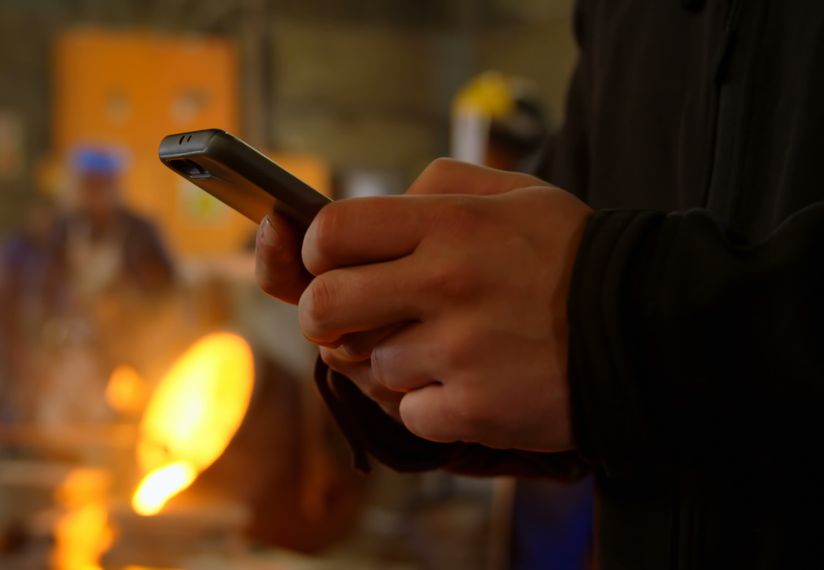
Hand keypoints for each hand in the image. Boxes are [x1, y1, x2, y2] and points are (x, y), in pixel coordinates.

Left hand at [256, 159, 591, 450]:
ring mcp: (458, 350)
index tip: (328, 262)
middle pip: (322, 305)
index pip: (331, 231)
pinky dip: (429, 407)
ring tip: (446, 350)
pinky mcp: (473, 408)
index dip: (314, 249)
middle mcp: (445, 282)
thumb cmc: (573, 258)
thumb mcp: (515, 194)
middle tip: (346, 320)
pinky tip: (467, 386)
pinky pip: (408, 414)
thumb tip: (373, 209)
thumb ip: (437, 187)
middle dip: (321, 316)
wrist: (651, 327)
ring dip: (394, 363)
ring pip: (368, 366)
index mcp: (448, 224)